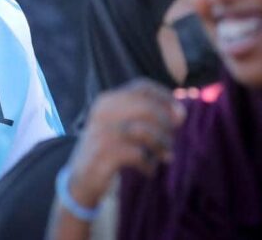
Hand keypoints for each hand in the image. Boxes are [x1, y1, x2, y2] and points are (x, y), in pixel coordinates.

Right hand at [66, 79, 185, 208]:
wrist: (81, 176)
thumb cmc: (109, 148)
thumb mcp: (122, 125)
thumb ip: (147, 115)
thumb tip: (181, 113)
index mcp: (107, 99)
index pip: (141, 86)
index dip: (165, 97)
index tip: (180, 115)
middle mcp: (103, 111)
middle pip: (147, 108)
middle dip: (166, 126)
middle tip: (170, 143)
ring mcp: (101, 131)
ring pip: (144, 131)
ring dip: (161, 145)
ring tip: (165, 157)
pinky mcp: (103, 153)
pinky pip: (137, 154)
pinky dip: (149, 164)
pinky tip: (149, 170)